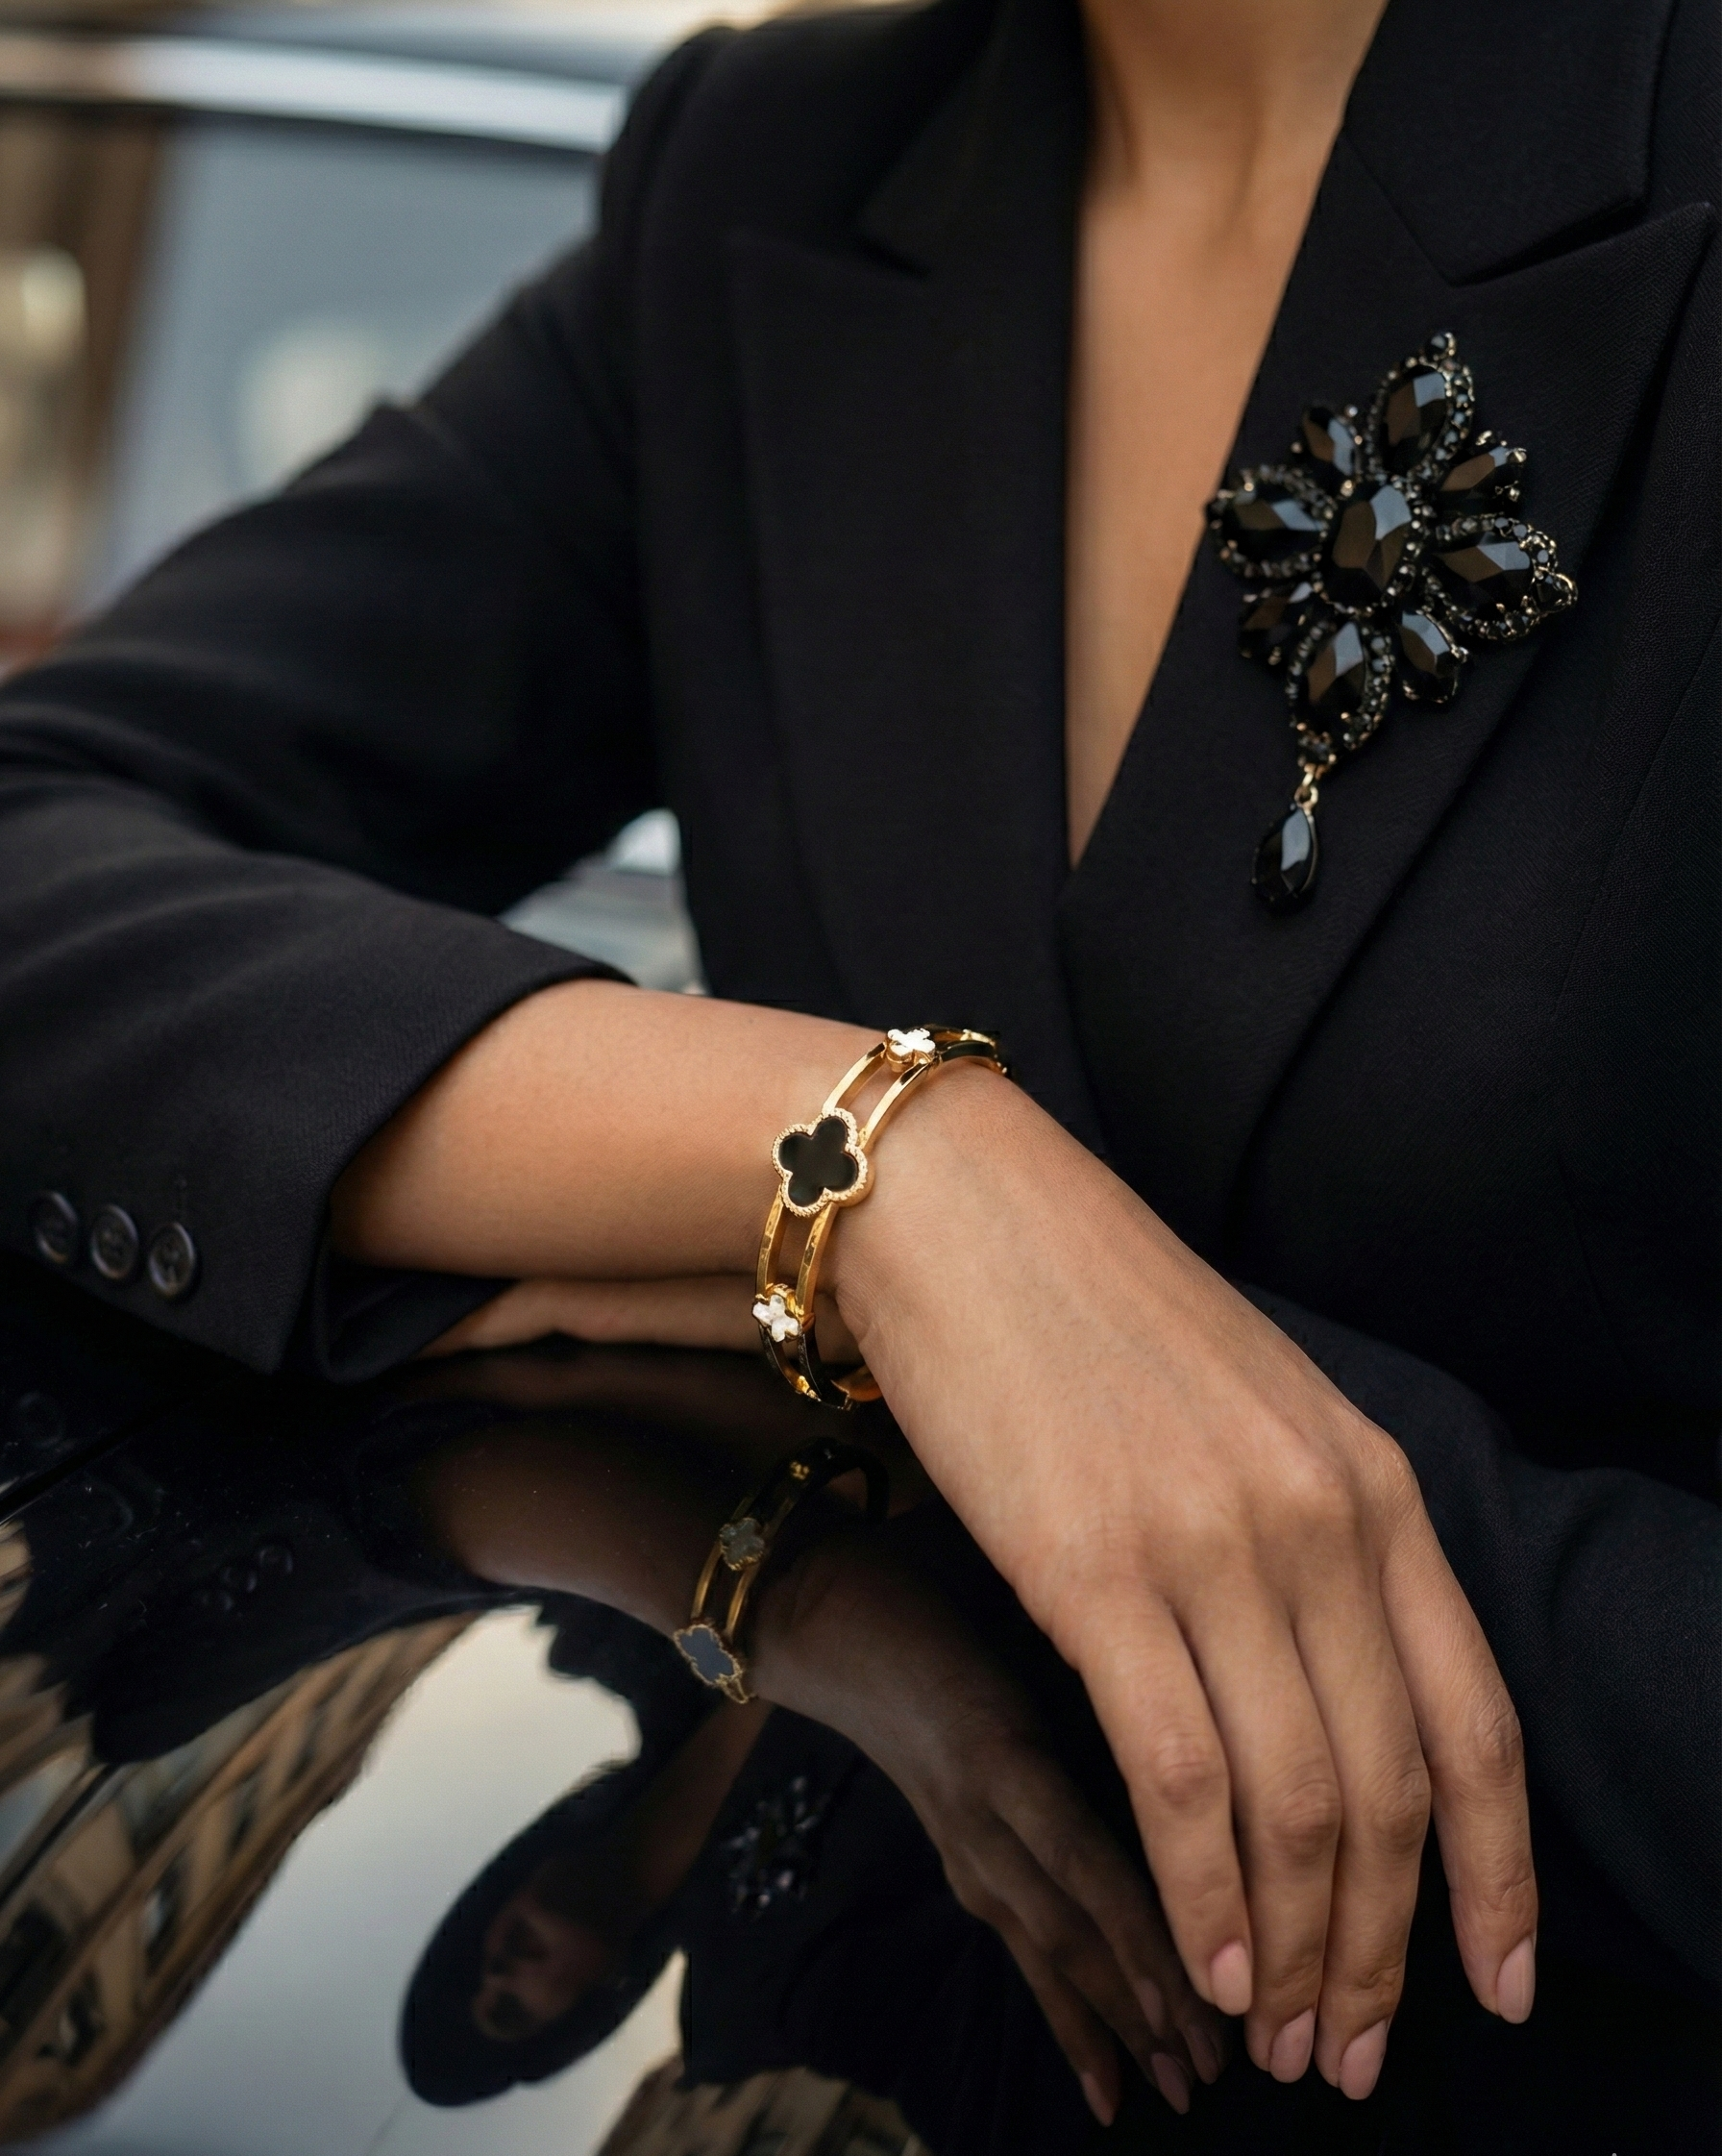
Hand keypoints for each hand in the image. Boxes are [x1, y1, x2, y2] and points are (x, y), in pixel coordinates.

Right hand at [823, 1066, 1535, 2099]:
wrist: (956, 1211)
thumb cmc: (1091, 1311)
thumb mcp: (1254, 1411)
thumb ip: (1315, 1537)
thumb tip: (1337, 1692)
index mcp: (1373, 1481)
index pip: (1477, 1721)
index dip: (1497, 1876)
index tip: (1495, 1983)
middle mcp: (1320, 1520)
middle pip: (1393, 1789)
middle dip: (1382, 1948)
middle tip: (1355, 2049)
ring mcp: (1213, 1546)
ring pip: (1298, 1804)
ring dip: (1297, 1949)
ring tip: (1282, 2040)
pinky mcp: (1095, 1572)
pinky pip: (1180, 1780)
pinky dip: (1204, 1897)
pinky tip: (1206, 1966)